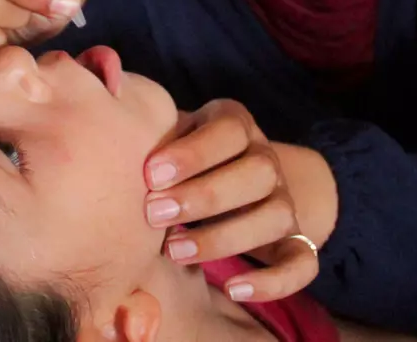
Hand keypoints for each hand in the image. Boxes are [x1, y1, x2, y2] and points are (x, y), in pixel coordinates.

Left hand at [143, 100, 318, 302]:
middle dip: (205, 196)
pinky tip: (232, 290)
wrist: (226, 177)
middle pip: (260, 171)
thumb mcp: (167, 137)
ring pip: (277, 216)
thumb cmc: (178, 159)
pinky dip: (273, 281)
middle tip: (155, 214)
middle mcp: (267, 161)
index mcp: (237, 126)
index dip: (193, 153)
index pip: (230, 130)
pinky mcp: (294, 240)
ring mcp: (285, 201)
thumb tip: (114, 131)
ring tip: (174, 251)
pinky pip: (301, 262)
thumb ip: (149, 135)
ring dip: (225, 237)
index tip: (151, 175)